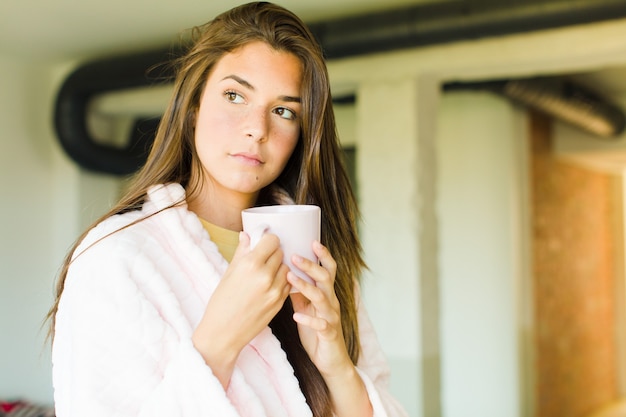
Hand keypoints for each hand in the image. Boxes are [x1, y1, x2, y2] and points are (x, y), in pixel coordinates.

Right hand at [192, 232, 290, 387]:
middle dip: (272, 254)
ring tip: (266, 273)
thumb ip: (242, 252)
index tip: (263, 244)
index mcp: (250, 265)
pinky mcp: (280, 303)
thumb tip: (247, 235)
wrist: (223, 333)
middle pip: (281, 253)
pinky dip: (281, 282)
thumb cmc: (221, 303)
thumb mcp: (228, 274)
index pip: (272, 241)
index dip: (268, 241)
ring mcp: (275, 291)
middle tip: (263, 259)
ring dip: (279, 268)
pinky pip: (288, 284)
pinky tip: (269, 285)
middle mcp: (266, 276)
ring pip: (286, 268)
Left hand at [287, 241, 352, 377]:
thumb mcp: (306, 308)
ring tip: (289, 278)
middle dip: (311, 266)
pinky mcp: (329, 334)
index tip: (312, 241)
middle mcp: (331, 302)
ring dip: (306, 287)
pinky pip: (320, 324)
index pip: (328, 270)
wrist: (330, 360)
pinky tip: (296, 316)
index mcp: (326, 294)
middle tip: (294, 256)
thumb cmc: (316, 332)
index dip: (323, 256)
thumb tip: (285, 273)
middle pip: (326, 278)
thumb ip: (299, 292)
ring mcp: (331, 317)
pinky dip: (308, 319)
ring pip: (322, 297)